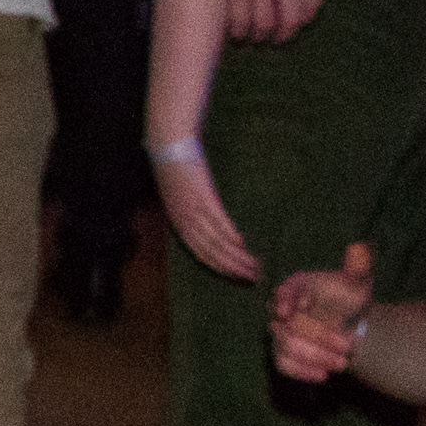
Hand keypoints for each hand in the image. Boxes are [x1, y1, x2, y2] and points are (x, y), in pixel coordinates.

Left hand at [156, 152, 260, 284]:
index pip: (200, 255)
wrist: (169, 145)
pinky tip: (243, 243)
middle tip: (255, 278)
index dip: (220, 269)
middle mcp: (184, 222)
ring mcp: (193, 210)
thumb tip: (213, 225)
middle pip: (211, 253)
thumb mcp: (182, 197)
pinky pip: (217, 221)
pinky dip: (230, 235)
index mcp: (179, 224)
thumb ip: (194, 213)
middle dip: (233, 268)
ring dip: (237, 256)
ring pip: (216, 241)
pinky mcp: (202, 196)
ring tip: (255, 265)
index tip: (239, 279)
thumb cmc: (177, 169)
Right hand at [196, 0, 326, 41]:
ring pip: (265, 24)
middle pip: (291, 19)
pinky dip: (238, 32)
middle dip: (282, 35)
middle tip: (272, 40)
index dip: (303, 18)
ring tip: (250, 40)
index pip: (313, 2)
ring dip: (258, 37)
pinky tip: (234, 35)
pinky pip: (241, 21)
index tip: (293, 24)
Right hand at [268, 242, 375, 383]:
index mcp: (296, 286)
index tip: (291, 310)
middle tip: (348, 346)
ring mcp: (280, 333)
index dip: (285, 300)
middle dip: (318, 338)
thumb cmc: (348, 299)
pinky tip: (324, 375)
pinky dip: (303, 371)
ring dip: (314, 357)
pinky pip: (284, 365)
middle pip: (288, 325)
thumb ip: (357, 268)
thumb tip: (359, 248)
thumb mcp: (357, 282)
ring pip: (286, 347)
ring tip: (343, 363)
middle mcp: (282, 309)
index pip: (284, 291)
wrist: (349, 324)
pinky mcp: (283, 354)